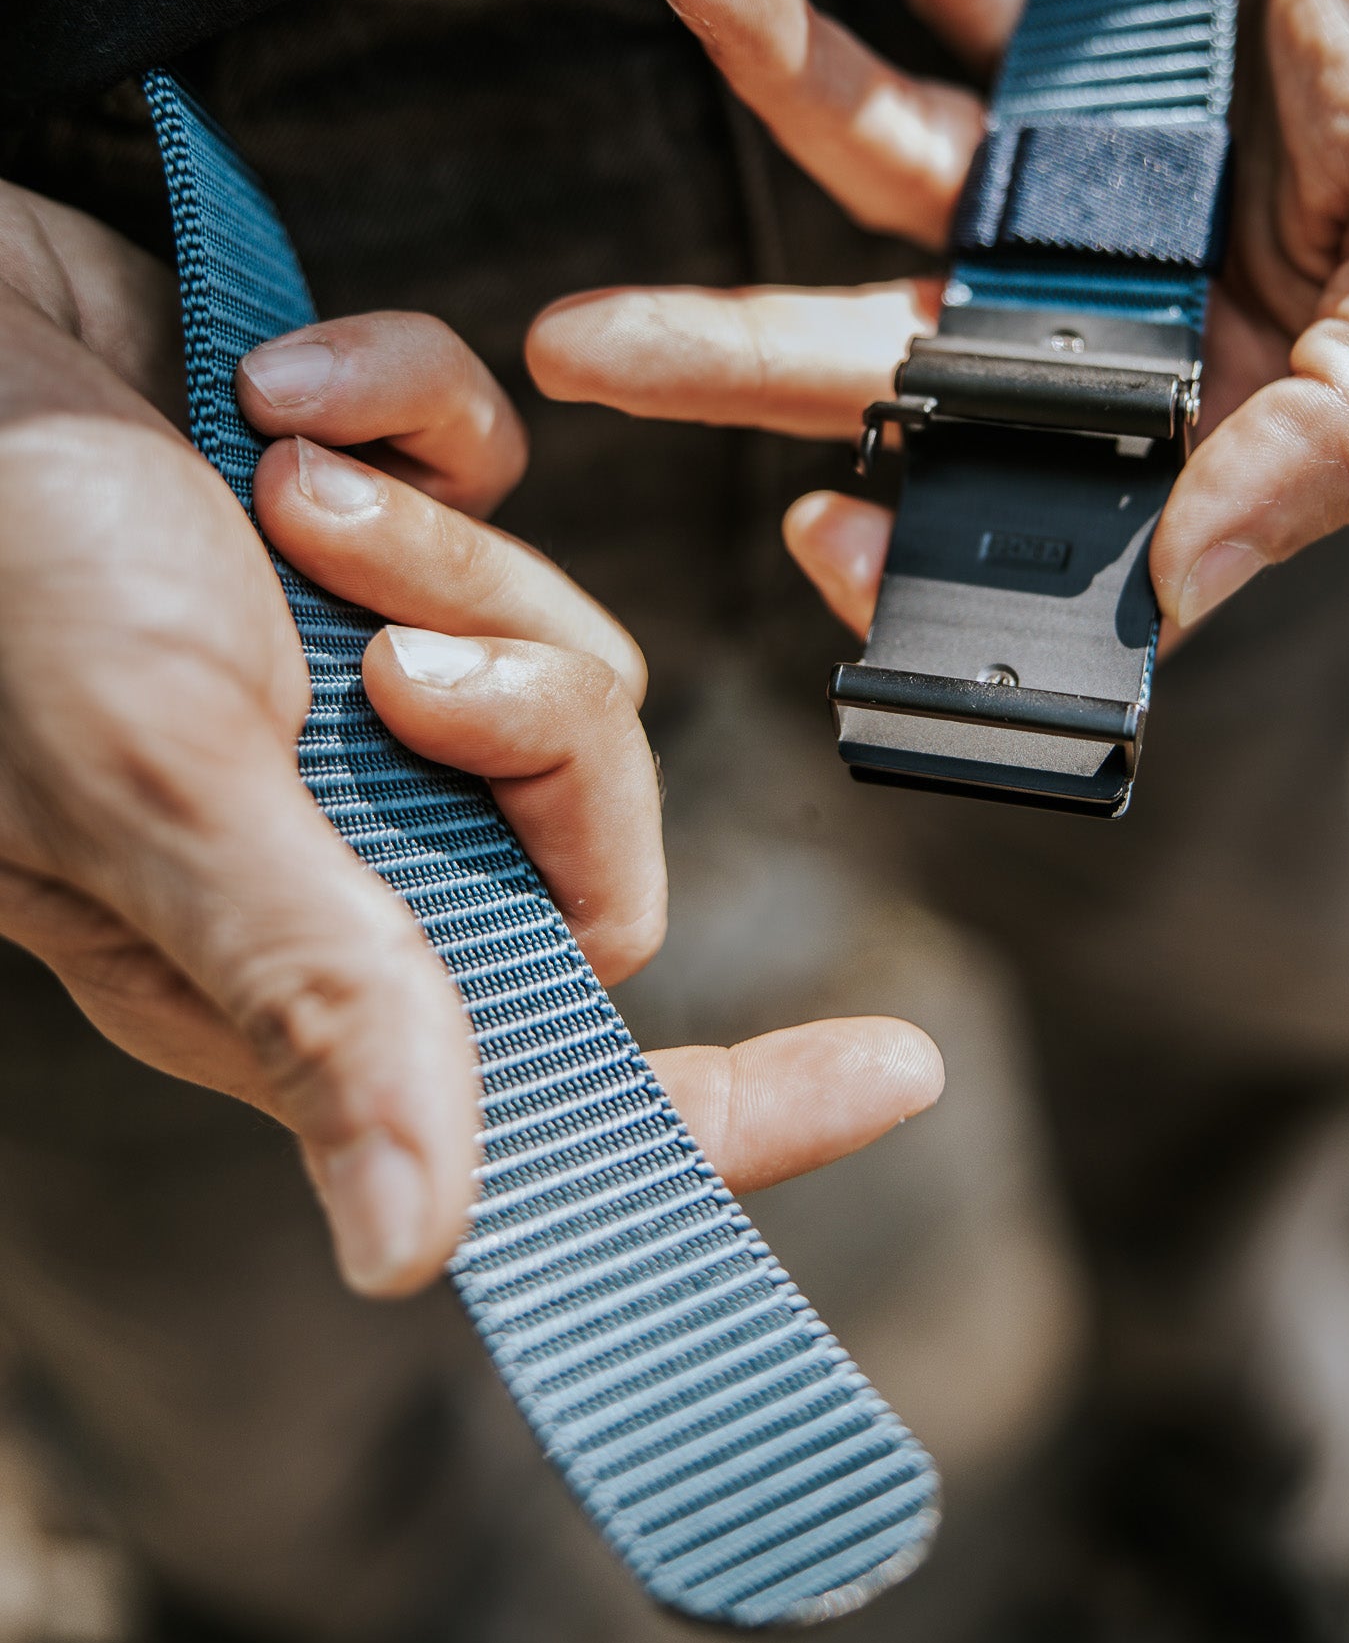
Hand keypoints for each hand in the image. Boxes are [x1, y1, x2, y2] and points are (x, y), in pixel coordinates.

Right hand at [0, 180, 943, 1298]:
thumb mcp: (160, 783)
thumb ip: (316, 992)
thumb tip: (410, 1251)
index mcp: (285, 947)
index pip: (546, 1088)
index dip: (726, 1103)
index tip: (894, 1066)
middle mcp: (337, 831)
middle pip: (595, 825)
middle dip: (529, 714)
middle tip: (383, 647)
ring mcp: (354, 677)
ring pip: (561, 649)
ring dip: (439, 552)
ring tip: (277, 488)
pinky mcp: (366, 531)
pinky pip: (498, 486)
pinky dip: (414, 421)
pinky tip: (277, 391)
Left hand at [526, 0, 1348, 636]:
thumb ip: (1314, 440)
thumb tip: (1180, 581)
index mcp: (1195, 380)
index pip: (1029, 492)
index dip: (920, 535)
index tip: (814, 539)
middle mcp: (1102, 285)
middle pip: (885, 343)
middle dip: (730, 350)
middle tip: (580, 351)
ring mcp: (1065, 149)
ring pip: (880, 142)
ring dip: (787, 66)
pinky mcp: (1058, 6)